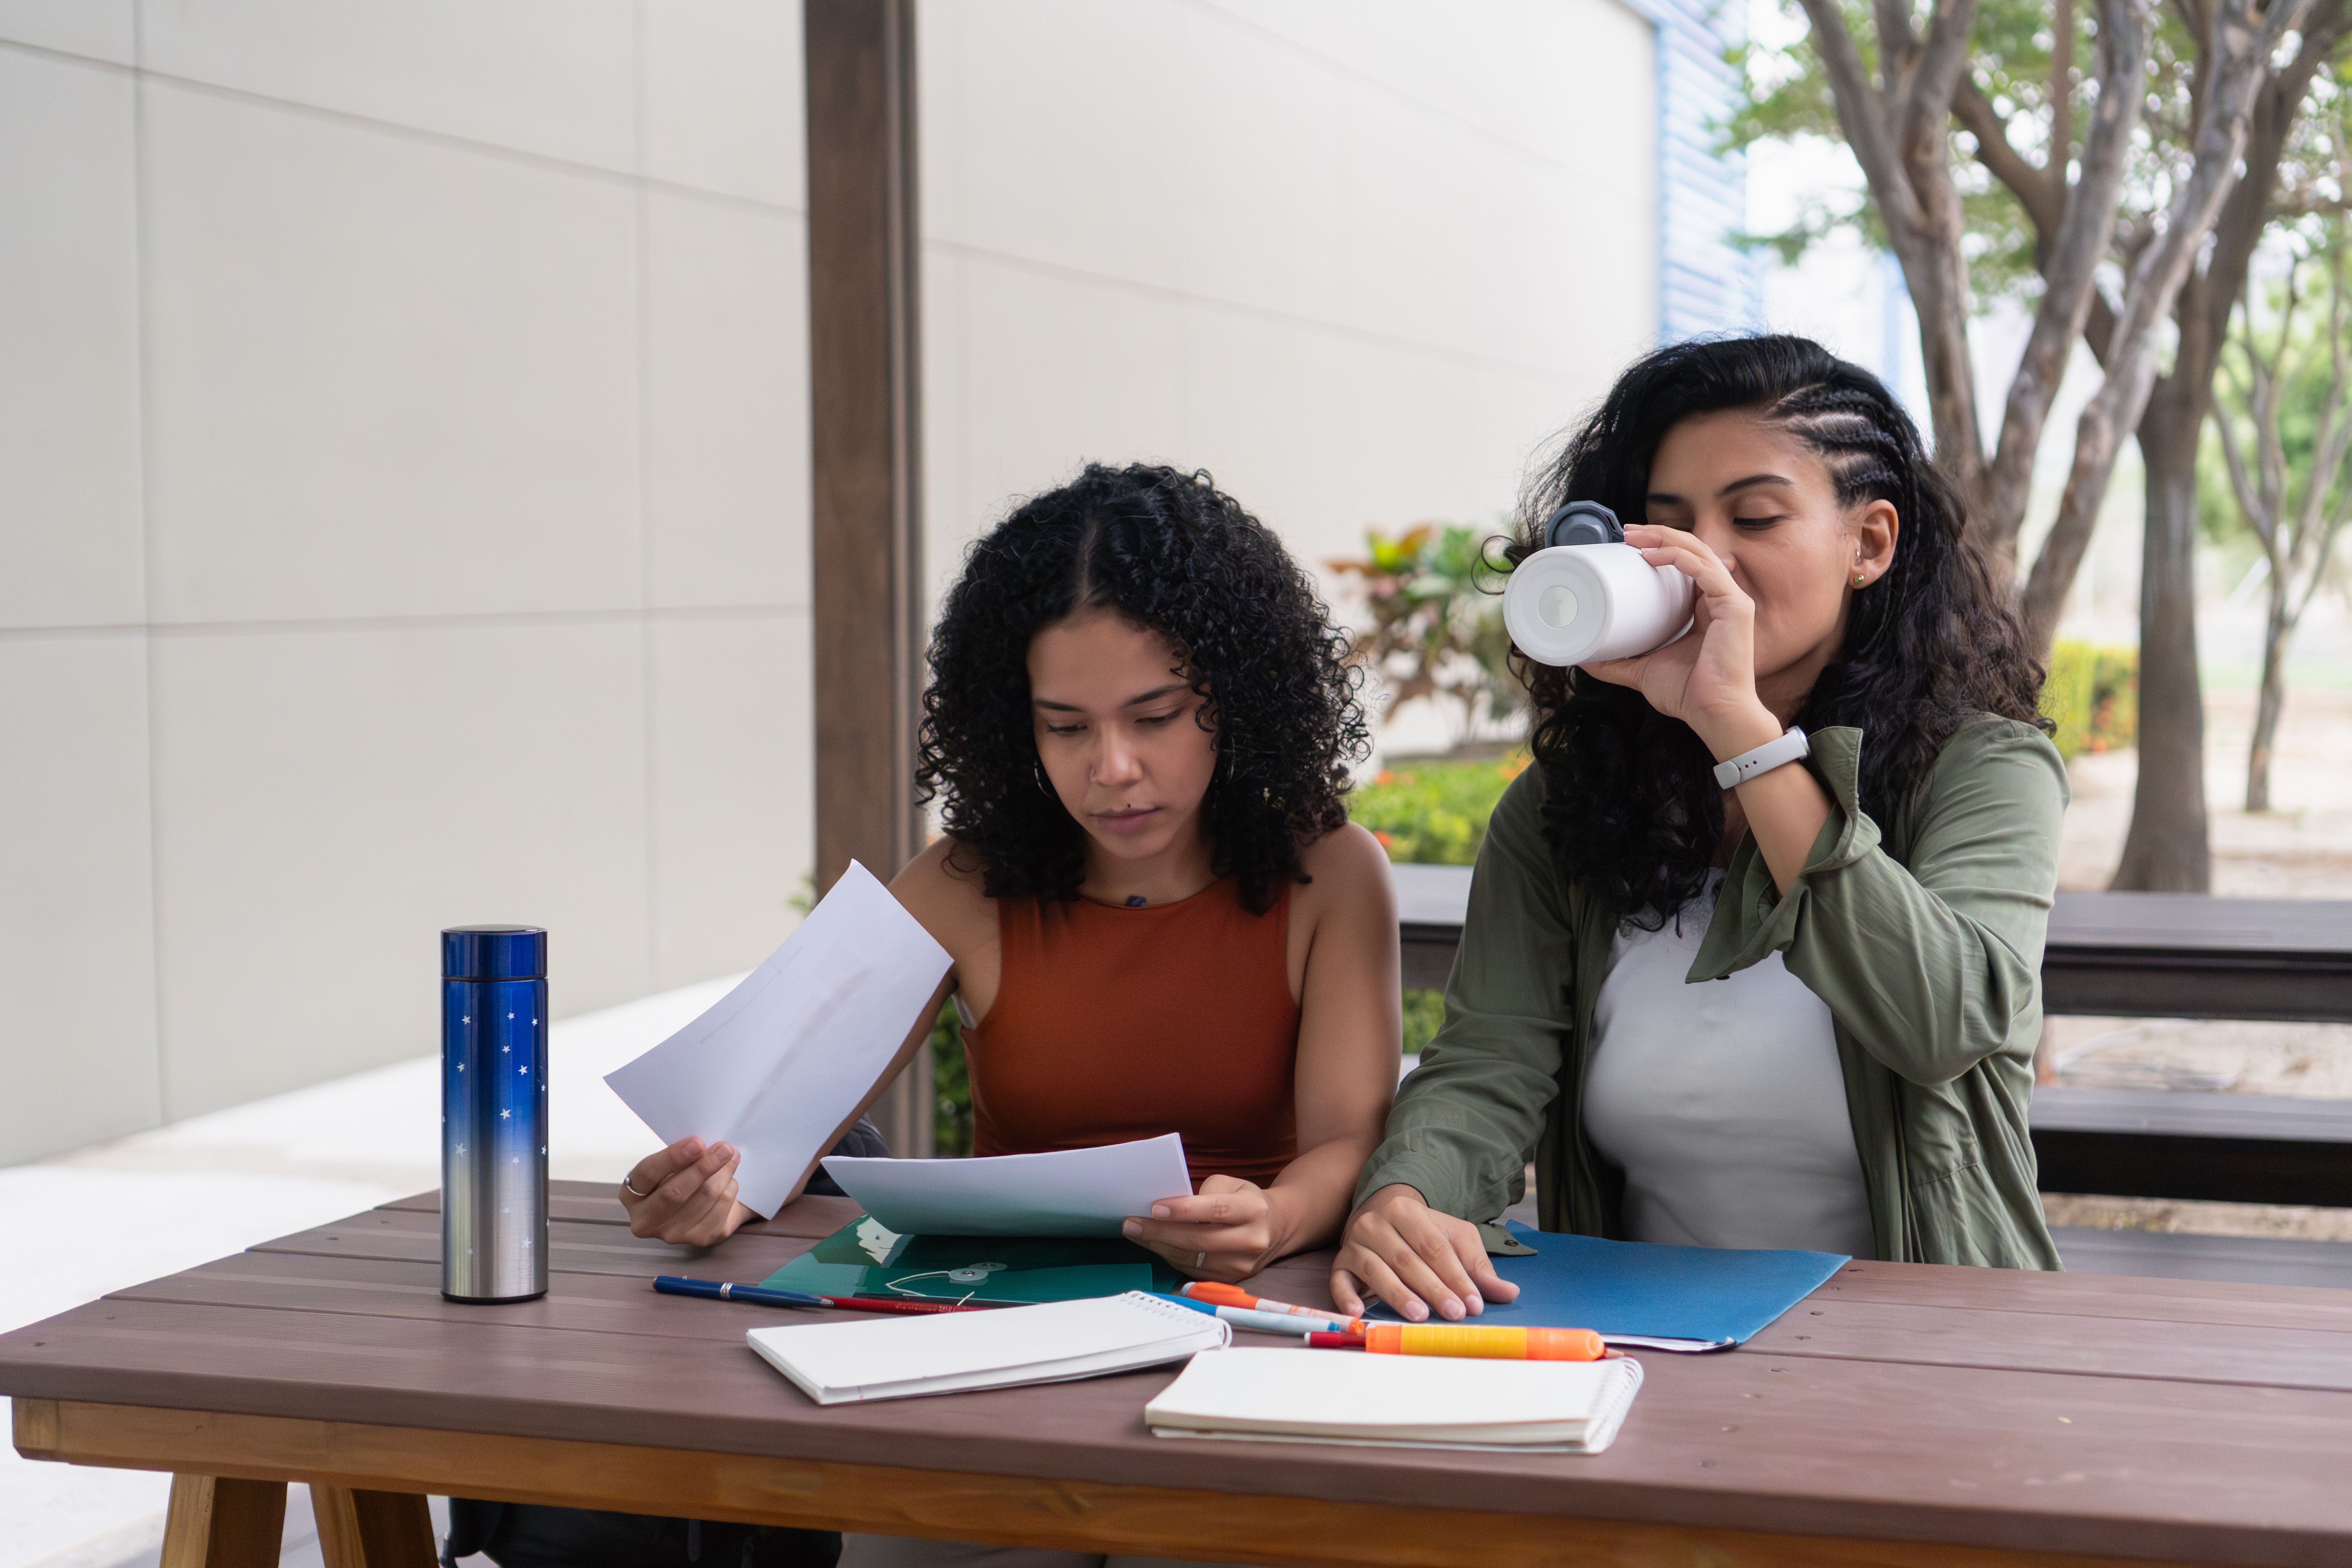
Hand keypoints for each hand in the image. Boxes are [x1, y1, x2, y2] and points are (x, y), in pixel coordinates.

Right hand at [619, 1136, 753, 1245]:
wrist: (697, 1205)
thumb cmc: (678, 1178)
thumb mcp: (669, 1166)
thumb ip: (680, 1156)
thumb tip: (704, 1146)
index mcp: (631, 1195)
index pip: (648, 1173)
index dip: (673, 1157)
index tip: (697, 1143)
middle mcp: (646, 1220)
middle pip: (675, 1192)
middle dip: (703, 1166)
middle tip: (724, 1148)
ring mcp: (672, 1234)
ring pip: (704, 1196)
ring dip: (724, 1173)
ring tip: (731, 1157)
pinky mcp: (700, 1239)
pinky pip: (721, 1207)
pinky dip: (730, 1188)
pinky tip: (730, 1180)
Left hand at [1121, 1175, 1280, 1281]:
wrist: (1275, 1228)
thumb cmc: (1244, 1200)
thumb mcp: (1232, 1184)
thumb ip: (1204, 1192)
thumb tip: (1167, 1206)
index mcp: (1254, 1210)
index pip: (1216, 1210)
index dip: (1184, 1210)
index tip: (1154, 1207)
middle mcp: (1251, 1240)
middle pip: (1200, 1239)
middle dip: (1160, 1231)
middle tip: (1131, 1223)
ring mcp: (1242, 1265)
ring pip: (1192, 1257)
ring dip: (1159, 1245)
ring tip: (1135, 1233)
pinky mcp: (1231, 1279)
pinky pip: (1192, 1269)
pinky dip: (1170, 1256)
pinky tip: (1155, 1244)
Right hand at [1331, 1184, 1517, 1321]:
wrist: (1379, 1215)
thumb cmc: (1421, 1232)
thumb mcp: (1453, 1239)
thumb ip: (1478, 1266)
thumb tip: (1510, 1293)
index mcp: (1406, 1210)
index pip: (1434, 1247)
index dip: (1455, 1277)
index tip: (1473, 1304)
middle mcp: (1376, 1222)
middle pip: (1407, 1259)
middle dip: (1433, 1289)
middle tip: (1454, 1313)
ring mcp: (1354, 1242)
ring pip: (1376, 1270)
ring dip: (1398, 1294)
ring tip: (1419, 1315)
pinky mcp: (1340, 1263)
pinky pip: (1338, 1281)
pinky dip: (1346, 1298)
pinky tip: (1360, 1312)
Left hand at [1581, 525, 1778, 759]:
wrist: (1713, 713)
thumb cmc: (1688, 693)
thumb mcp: (1643, 671)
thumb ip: (1617, 663)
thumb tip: (1582, 658)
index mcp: (1705, 608)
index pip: (1686, 564)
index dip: (1660, 547)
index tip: (1628, 544)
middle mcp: (1721, 598)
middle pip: (1692, 550)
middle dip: (1659, 535)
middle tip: (1626, 532)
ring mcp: (1731, 600)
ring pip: (1699, 552)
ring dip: (1665, 539)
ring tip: (1634, 537)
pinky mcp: (1735, 606)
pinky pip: (1705, 570)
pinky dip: (1678, 558)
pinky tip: (1652, 557)